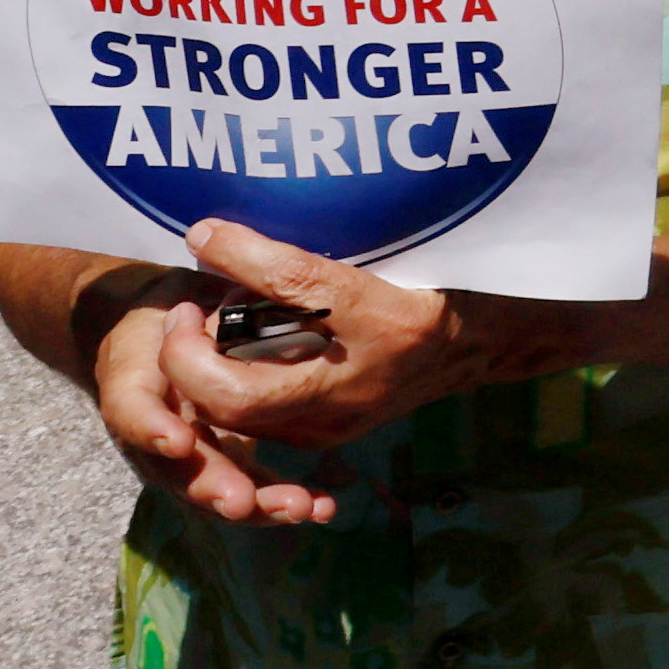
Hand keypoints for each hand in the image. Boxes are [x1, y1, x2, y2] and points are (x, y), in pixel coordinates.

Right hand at [88, 286, 341, 525]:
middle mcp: (160, 438)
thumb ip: (177, 328)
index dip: (153, 431)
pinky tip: (322, 508)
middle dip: (215, 487)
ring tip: (298, 508)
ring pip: (220, 492)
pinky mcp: (229, 466)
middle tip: (241, 502)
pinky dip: (284, 501)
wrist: (163, 344)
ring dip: (259, 505)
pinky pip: (254, 489)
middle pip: (181, 472)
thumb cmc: (160, 326)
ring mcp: (194, 460)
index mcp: (135, 394)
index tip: (178, 442)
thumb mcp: (159, 318)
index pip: (135, 415)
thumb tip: (191, 313)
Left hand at [147, 218, 525, 468]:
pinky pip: (254, 421)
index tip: (206, 234)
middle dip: (187, 354)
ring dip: (200, 373)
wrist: (482, 343)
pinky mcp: (325, 434)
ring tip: (201, 328)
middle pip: (236, 392)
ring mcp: (337, 421)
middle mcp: (356, 384)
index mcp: (383, 322)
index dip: (240, 256)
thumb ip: (305, 250)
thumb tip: (214, 235)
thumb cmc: (437, 284)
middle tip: (186, 309)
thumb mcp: (386, 254)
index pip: (293, 287)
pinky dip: (224, 388)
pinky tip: (228, 354)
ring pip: (235, 414)